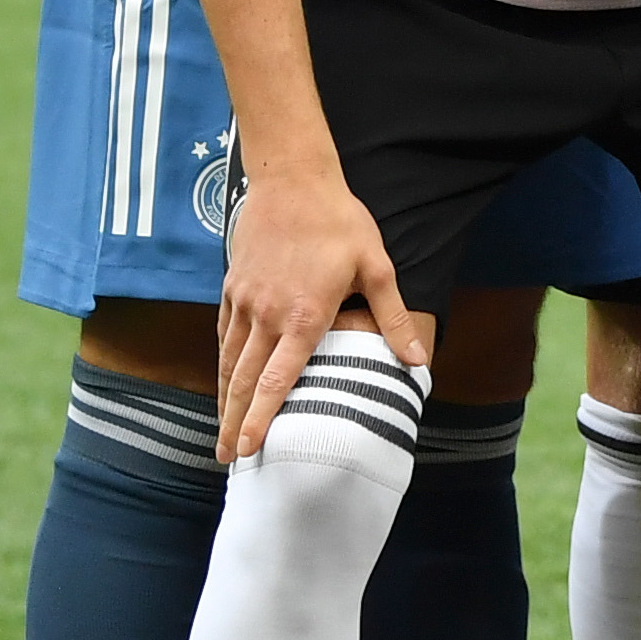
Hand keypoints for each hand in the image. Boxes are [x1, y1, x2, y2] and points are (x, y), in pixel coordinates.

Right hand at [214, 161, 424, 460]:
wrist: (292, 180)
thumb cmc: (341, 222)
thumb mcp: (378, 267)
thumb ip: (392, 319)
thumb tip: (418, 360)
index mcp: (304, 316)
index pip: (278, 381)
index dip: (263, 418)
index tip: (251, 448)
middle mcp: (267, 315)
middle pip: (245, 381)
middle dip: (235, 423)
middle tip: (228, 458)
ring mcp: (245, 302)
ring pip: (229, 361)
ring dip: (225, 399)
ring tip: (222, 432)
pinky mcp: (233, 288)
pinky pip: (224, 335)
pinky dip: (222, 364)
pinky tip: (225, 381)